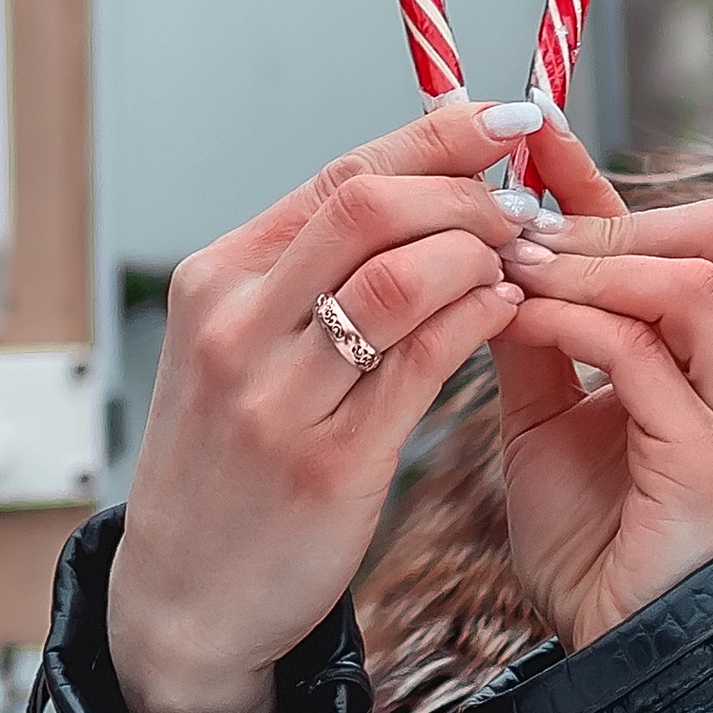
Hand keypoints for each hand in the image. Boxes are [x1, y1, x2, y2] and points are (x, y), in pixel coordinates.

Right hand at [109, 98, 548, 712]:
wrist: (187, 593)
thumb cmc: (237, 451)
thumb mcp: (248, 342)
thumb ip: (322, 263)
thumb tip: (433, 161)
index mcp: (218, 279)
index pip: (341, 174)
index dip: (439, 138)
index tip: (512, 119)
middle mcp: (235, 326)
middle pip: (370, 208)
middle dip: (468, 193)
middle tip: (525, 207)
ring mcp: (276, 395)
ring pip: (401, 278)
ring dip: (481, 256)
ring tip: (521, 263)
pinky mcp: (327, 462)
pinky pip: (424, 363)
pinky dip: (480, 321)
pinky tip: (507, 311)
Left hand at [488, 114, 712, 653]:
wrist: (612, 645)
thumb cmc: (591, 535)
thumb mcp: (547, 411)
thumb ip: (537, 331)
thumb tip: (490, 244)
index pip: (680, 227)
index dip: (604, 178)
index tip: (528, 137)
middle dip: (606, 219)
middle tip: (517, 233)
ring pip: (690, 279)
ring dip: (591, 265)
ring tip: (514, 272)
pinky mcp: (712, 458)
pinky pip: (646, 356)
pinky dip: (577, 323)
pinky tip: (518, 322)